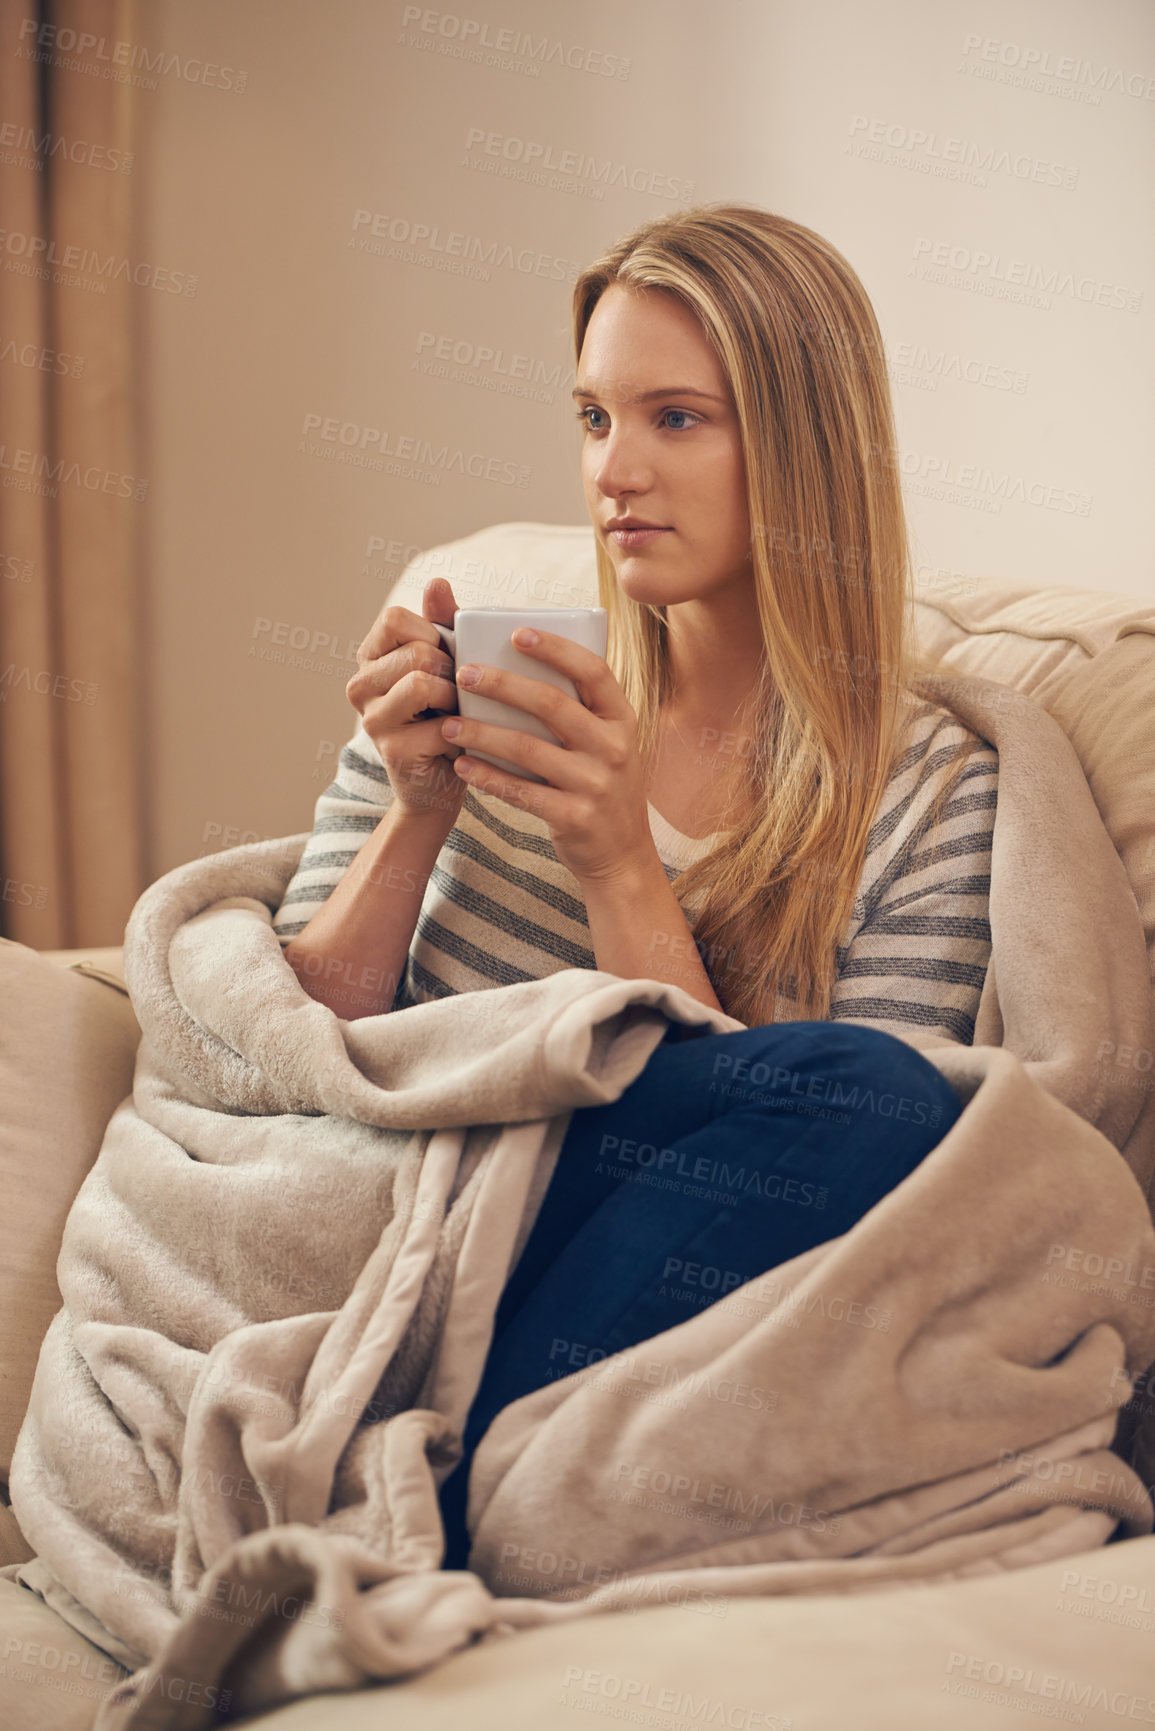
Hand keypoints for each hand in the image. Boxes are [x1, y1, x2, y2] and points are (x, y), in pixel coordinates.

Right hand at [345, 577, 468, 821]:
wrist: (442, 783)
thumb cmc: (448, 715)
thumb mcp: (447, 664)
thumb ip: (442, 623)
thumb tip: (437, 582)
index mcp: (370, 657)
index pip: (394, 618)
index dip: (431, 633)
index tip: (445, 658)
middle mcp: (359, 686)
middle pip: (416, 651)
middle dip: (452, 671)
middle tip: (458, 694)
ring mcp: (371, 720)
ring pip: (421, 682)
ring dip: (455, 699)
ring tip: (458, 714)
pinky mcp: (392, 751)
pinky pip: (439, 725)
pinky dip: (462, 733)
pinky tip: (459, 744)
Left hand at [440, 627, 657, 884]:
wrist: (622, 853)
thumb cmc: (602, 784)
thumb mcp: (607, 742)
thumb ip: (579, 710)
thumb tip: (521, 664)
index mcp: (622, 719)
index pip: (593, 670)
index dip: (555, 648)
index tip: (516, 633)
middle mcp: (614, 747)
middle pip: (552, 704)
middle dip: (502, 684)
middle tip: (463, 674)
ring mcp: (595, 784)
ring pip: (527, 748)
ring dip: (482, 733)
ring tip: (448, 723)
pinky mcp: (573, 817)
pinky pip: (520, 791)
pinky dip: (487, 776)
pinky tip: (462, 765)